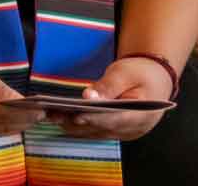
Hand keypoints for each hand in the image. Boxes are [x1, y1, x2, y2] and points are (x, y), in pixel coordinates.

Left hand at [50, 57, 175, 140]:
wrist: (155, 79)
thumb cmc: (140, 73)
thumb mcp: (124, 73)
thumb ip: (108, 86)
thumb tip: (88, 97)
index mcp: (141, 114)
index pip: (115, 119)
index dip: (94, 118)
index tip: (74, 116)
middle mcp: (134, 128)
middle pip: (102, 127)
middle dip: (77, 122)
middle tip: (52, 115)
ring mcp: (126, 132)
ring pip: (97, 132)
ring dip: (74, 126)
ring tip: (50, 116)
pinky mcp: (118, 131)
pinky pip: (97, 131)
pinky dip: (80, 126)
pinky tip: (61, 120)